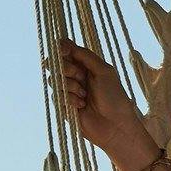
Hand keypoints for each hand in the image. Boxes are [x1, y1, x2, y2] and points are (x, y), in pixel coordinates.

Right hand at [58, 36, 154, 170]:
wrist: (115, 125)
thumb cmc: (114, 97)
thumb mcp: (104, 71)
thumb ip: (86, 56)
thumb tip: (67, 44)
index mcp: (86, 65)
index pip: (67, 50)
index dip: (62, 48)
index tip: (65, 51)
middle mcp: (75, 75)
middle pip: (56, 63)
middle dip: (68, 69)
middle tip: (81, 77)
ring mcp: (68, 90)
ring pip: (55, 80)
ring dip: (70, 86)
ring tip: (85, 95)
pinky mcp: (63, 105)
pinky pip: (56, 96)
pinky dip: (70, 99)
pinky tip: (82, 106)